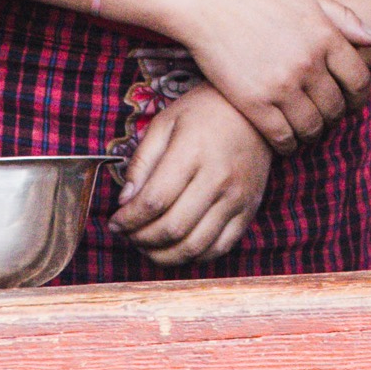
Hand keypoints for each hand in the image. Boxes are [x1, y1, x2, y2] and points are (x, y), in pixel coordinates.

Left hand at [112, 85, 271, 267]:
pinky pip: (218, 249)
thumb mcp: (165, 123)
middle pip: (172, 228)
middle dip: (140, 239)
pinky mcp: (249, 211)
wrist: (256, 112)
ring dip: (163, 255)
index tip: (115, 222)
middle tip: (128, 235)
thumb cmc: (204, 113)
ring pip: (194, 246)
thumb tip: (125, 201)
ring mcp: (237, 198)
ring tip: (147, 245)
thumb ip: (142, 162)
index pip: (154, 200)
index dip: (128, 219)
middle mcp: (219, 178)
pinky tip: (176, 247)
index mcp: (193, 151)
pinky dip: (192, 257)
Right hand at [181, 0, 370, 152]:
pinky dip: (290, 145)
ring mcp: (282, 85)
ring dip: (314, 133)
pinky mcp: (255, 104)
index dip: (360, 97)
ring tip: (308, 129)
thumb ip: (343, 17)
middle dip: (336, 116)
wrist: (207, 3)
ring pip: (313, 127)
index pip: (359, 79)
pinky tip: (287, 140)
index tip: (352, 102)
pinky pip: (283, 138)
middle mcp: (308, 63)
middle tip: (327, 116)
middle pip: (337, 107)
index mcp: (324, 35)